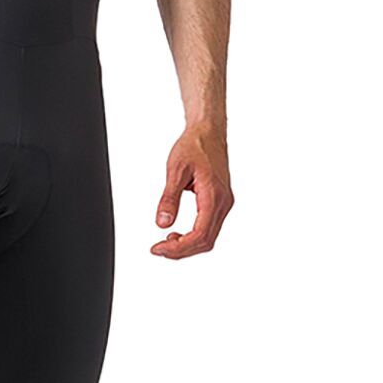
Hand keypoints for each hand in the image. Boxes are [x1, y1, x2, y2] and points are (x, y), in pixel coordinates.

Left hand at [151, 122, 233, 258]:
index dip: (179, 248)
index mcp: (214, 196)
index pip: (200, 235)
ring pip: (209, 237)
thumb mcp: (175, 170)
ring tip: (166, 243)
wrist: (208, 132)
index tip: (159, 248)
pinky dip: (194, 236)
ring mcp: (224, 203)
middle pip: (206, 241)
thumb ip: (169, 198)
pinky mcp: (220, 202)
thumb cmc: (194, 146)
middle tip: (159, 249)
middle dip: (182, 251)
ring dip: (188, 245)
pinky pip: (210, 227)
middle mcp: (223, 203)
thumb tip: (162, 223)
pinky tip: (179, 234)